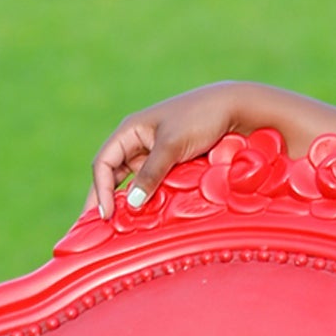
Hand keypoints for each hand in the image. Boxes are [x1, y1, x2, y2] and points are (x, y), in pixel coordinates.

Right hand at [91, 82, 246, 218]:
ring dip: (130, 200)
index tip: (105, 215)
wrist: (235, 108)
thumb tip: (132, 203)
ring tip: (123, 225)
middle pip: (113, 174)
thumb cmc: (200, 117)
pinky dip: (150, 196)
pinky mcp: (172, 161)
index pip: (103, 163)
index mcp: (130, 131)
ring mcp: (155, 152)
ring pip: (135, 180)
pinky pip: (155, 182)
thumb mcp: (172, 145)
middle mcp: (138, 142)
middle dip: (107, 198)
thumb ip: (151, 173)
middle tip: (102, 226)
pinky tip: (150, 213)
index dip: (100, 190)